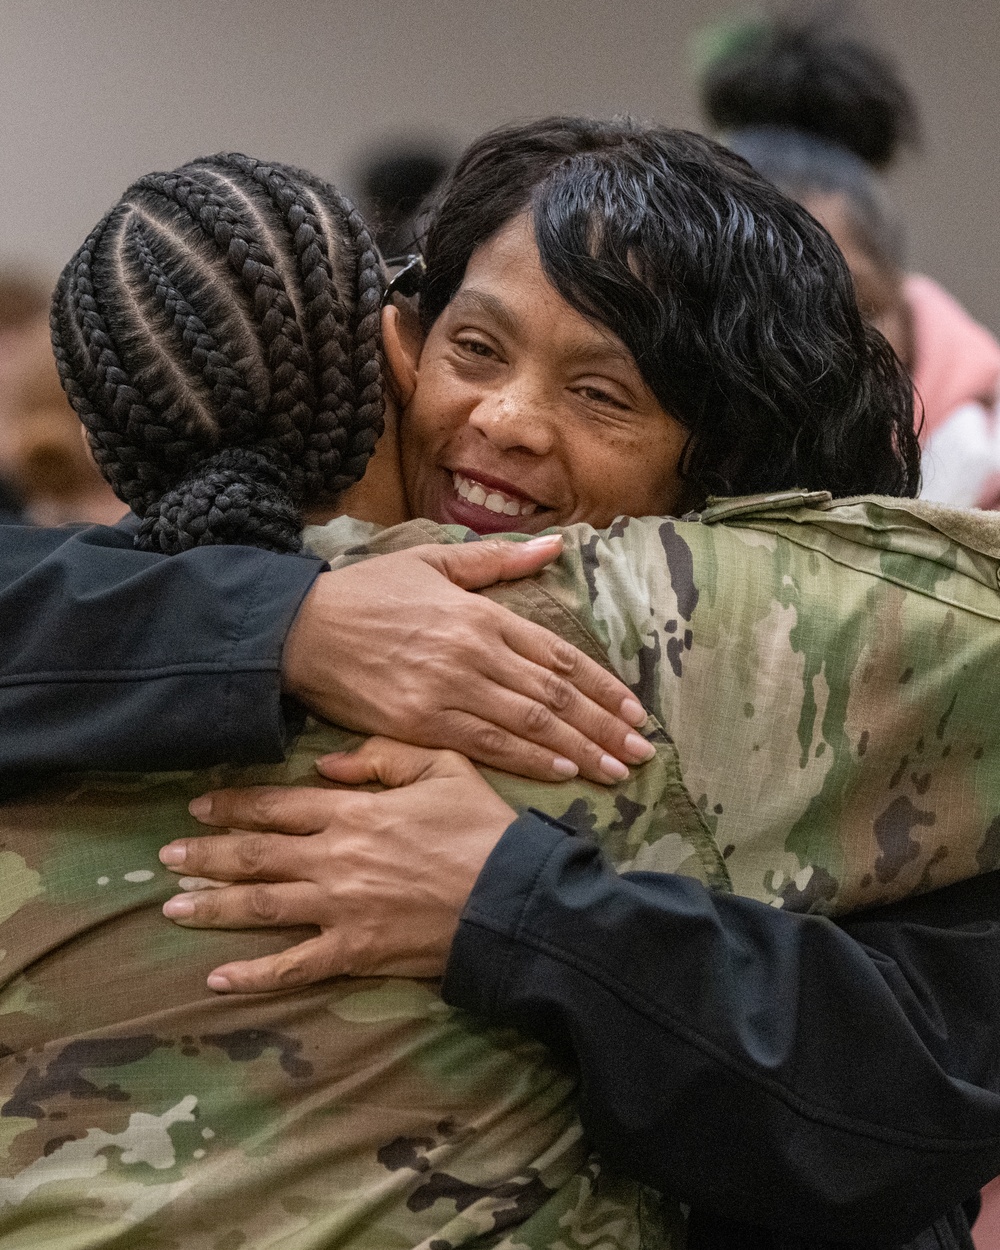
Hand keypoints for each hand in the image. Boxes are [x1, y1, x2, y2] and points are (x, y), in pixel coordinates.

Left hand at [159, 738, 515, 991]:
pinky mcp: (354, 952)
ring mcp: (340, 909)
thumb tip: (327, 762)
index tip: (200, 806)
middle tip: (168, 856)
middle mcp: (334, 859)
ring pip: (261, 906)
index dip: (235, 805)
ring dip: (213, 906)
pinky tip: (218, 978)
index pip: (278, 805)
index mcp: (354, 811)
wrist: (513, 897)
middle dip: (207, 854)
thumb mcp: (444, 765)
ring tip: (173, 906)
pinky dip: (253, 975)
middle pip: (256, 855)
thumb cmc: (483, 827)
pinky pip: (294, 966)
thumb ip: (383, 756)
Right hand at [282, 534, 651, 784]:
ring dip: (579, 749)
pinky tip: (561, 772)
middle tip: (643, 751)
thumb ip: (498, 561)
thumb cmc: (367, 594)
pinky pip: (486, 745)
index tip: (634, 710)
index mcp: (481, 614)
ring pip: (529, 723)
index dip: (601, 686)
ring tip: (617, 769)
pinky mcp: (421, 723)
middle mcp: (474, 652)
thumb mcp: (433, 562)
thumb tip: (554, 547)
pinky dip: (528, 759)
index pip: (557, 655)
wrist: (300, 630)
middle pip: (555, 695)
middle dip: (604, 726)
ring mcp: (449, 690)